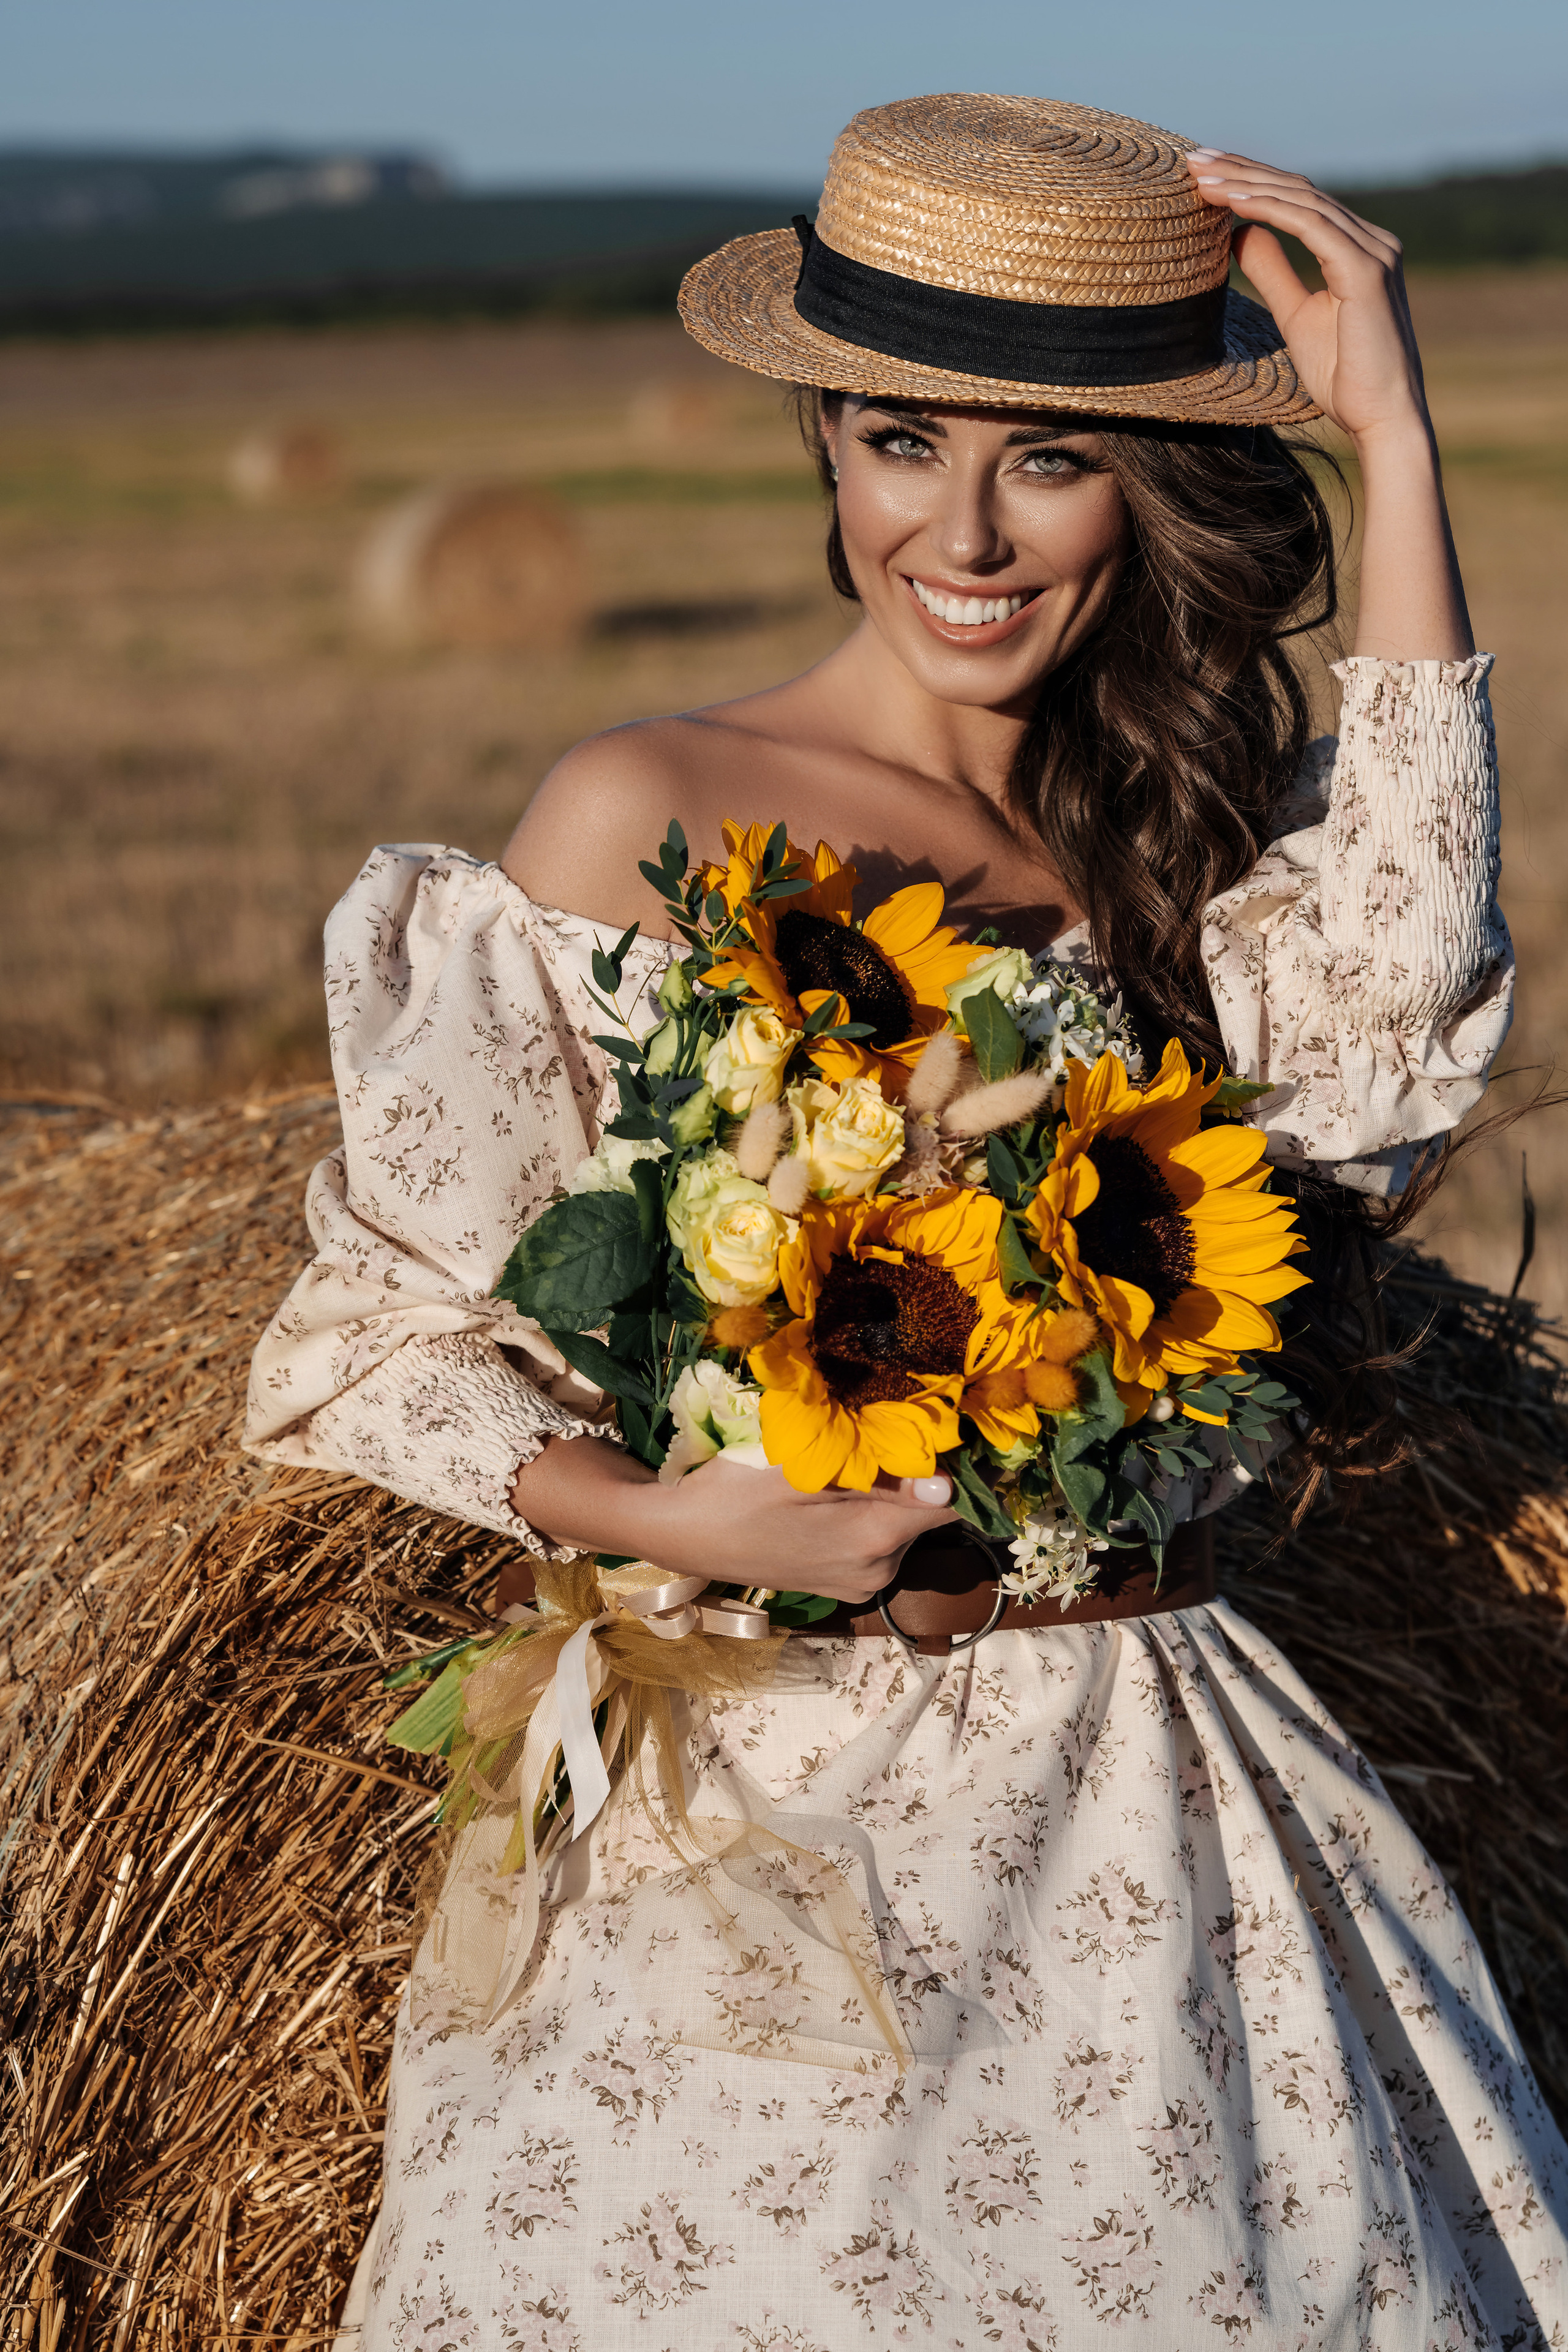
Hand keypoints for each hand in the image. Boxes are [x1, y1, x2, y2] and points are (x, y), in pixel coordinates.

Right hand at [512, 1434, 957, 1609]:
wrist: (685, 1536)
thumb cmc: (735, 1492)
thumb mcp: (799, 1471)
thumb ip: (875, 1477)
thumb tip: (945, 1484)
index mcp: (873, 1540)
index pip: (951, 1506)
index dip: (955, 1466)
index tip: (939, 1431)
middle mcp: (878, 1570)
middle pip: (927, 1515)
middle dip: (913, 1475)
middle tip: (880, 1434)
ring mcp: (861, 1583)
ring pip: (902, 1526)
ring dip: (889, 1493)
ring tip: (849, 1461)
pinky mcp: (845, 1585)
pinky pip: (878, 1542)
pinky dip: (870, 1514)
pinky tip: (835, 1493)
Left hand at [1186, 149, 1428, 450]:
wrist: (1382, 419)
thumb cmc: (1345, 377)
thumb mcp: (1296, 317)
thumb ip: (1274, 272)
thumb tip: (1239, 232)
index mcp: (1358, 249)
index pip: (1299, 201)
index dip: (1252, 182)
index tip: (1204, 174)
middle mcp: (1372, 240)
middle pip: (1298, 190)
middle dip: (1243, 171)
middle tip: (1192, 158)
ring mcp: (1374, 251)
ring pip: (1302, 200)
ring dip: (1248, 184)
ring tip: (1201, 176)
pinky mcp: (1367, 270)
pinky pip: (1311, 226)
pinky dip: (1269, 210)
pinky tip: (1232, 203)